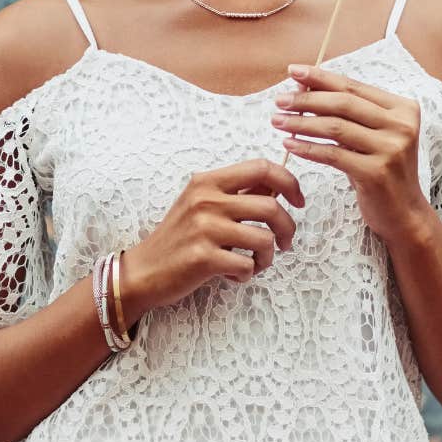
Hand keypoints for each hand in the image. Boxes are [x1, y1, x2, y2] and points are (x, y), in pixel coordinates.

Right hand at [128, 157, 304, 308]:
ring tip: (254, 263)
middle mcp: (206, 200)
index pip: (262, 168)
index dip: (289, 183)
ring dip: (268, 257)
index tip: (298, 202)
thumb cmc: (179, 238)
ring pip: (264, 239)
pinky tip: (231, 274)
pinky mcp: (204, 257)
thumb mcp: (202, 205)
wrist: (143, 270)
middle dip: (288, 229)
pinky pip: (247, 265)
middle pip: (271, 206)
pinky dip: (246, 274)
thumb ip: (237, 194)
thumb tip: (278, 186)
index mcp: (208, 182)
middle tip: (285, 243)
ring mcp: (204, 228)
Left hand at [270, 63, 430, 246]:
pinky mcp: (377, 172)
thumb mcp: (370, 136)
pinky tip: (289, 145)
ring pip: (336, 127)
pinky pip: (333, 155)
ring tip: (278, 121)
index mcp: (403, 108)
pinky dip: (307, 148)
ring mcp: (392, 149)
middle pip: (343, 103)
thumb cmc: (381, 170)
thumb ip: (345, 112)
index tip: (293, 71)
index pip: (354, 86)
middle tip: (280, 100)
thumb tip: (302, 85)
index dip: (321, 78)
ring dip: (302, 122)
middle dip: (307, 99)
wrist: (404, 214)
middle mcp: (402, 125)